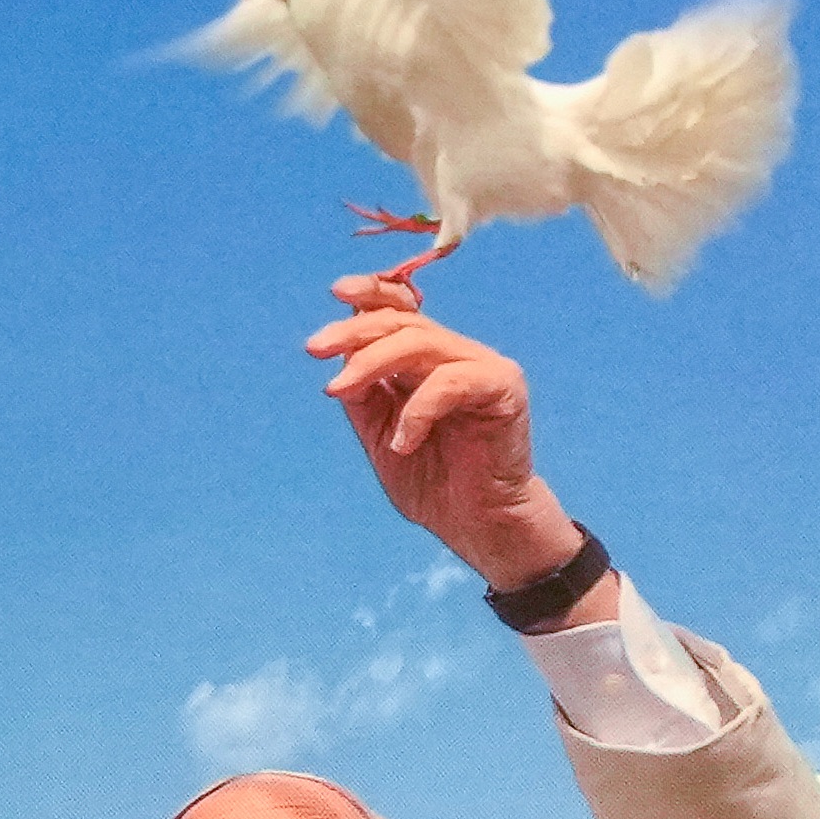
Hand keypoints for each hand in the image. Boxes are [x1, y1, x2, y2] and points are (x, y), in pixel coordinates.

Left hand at [305, 271, 587, 597]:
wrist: (476, 526)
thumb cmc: (432, 482)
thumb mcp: (380, 434)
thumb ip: (363, 395)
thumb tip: (337, 357)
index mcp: (426, 360)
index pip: (400, 309)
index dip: (370, 292)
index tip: (336, 292)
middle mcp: (455, 355)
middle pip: (402, 322)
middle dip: (353, 332)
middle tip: (314, 349)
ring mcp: (482, 367)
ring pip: (421, 342)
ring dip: (371, 362)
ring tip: (339, 391)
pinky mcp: (504, 387)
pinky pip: (452, 381)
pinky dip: (419, 408)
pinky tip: (403, 442)